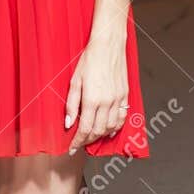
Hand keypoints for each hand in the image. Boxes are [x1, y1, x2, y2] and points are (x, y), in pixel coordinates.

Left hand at [65, 35, 128, 153]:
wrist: (108, 45)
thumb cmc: (90, 59)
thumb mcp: (74, 81)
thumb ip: (71, 104)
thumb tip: (69, 123)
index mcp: (92, 99)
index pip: (85, 129)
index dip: (78, 141)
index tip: (72, 148)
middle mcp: (107, 102)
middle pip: (98, 131)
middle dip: (87, 141)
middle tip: (79, 144)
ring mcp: (118, 99)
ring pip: (111, 127)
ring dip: (101, 136)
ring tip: (91, 138)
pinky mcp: (125, 95)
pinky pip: (122, 117)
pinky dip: (116, 128)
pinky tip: (109, 131)